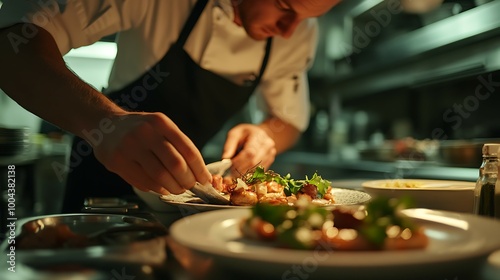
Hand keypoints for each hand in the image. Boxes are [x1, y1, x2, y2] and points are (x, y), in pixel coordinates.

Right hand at [89, 112, 211, 194]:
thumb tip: (199, 172)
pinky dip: (158, 189)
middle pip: (176, 165)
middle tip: (191, 186)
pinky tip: (162, 188)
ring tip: (177, 189)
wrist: (105, 125)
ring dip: (173, 188)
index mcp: (160, 123)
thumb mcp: (160, 126)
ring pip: (160, 176)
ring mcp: (129, 147)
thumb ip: (178, 145)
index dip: (200, 169)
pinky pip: (144, 182)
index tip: (206, 180)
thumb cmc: (139, 129)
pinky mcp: (117, 162)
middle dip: (188, 181)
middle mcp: (145, 133)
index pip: (188, 150)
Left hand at [221, 123, 276, 174]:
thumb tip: (225, 159)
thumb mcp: (234, 134)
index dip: (239, 161)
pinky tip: (242, 173)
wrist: (259, 134)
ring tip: (234, 174)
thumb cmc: (245, 133)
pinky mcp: (270, 160)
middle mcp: (267, 145)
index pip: (250, 152)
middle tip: (229, 173)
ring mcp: (271, 153)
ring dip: (244, 173)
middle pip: (254, 162)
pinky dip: (250, 174)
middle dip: (240, 169)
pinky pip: (260, 171)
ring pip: (257, 169)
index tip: (229, 165)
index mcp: (258, 135)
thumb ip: (229, 146)